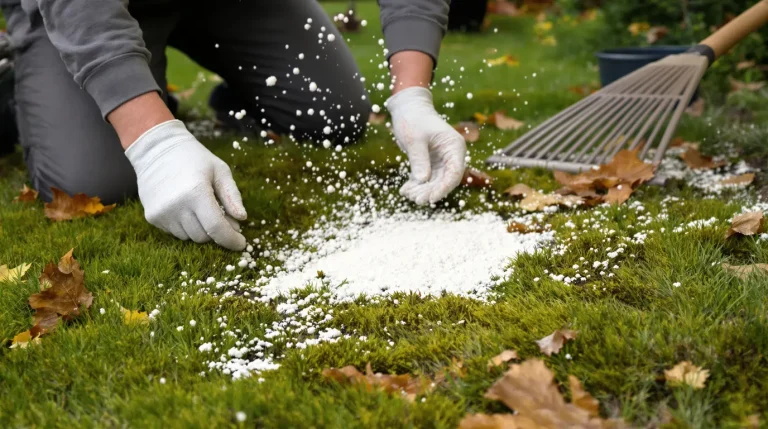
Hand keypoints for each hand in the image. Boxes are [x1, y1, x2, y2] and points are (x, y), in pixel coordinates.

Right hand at [125, 119, 247, 249]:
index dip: (231, 240)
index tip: (241, 244)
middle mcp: (176, 206)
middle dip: (216, 231)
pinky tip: (184, 207)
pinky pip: (175, 233)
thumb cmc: (194, 158)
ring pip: (189, 237)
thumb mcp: (220, 170)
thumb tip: (242, 219)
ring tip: (199, 206)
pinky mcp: (152, 217)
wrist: (156, 149)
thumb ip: (232, 196)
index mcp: (196, 192)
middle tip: (221, 215)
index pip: (216, 228)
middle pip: (204, 236)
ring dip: (200, 228)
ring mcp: (162, 213)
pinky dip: (185, 226)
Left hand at [386, 87, 465, 204]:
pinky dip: (416, 185)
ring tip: (407, 194)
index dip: (445, 187)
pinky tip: (405, 190)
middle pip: (445, 180)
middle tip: (416, 199)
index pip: (455, 172)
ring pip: (434, 182)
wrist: (407, 108)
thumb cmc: (413, 118)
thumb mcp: (415, 139)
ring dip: (422, 190)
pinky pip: (425, 179)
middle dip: (430, 191)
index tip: (431, 198)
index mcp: (454, 146)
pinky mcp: (430, 163)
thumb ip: (419, 159)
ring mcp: (440, 160)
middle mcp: (451, 155)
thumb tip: (422, 180)